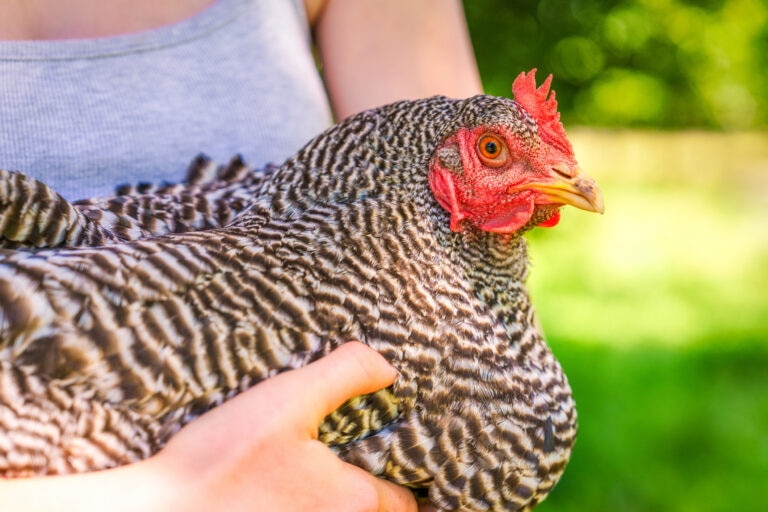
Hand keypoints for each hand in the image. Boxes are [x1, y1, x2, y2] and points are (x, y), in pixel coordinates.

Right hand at [156, 342, 419, 510]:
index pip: (402, 502)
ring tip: (308, 479)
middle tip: (347, 465)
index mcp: (353, 501)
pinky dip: (302, 508)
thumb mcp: (287, 399)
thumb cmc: (222, 461)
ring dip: (332, 502)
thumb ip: (345, 375)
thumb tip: (389, 369)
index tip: (382, 459)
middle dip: (368, 495)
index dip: (398, 479)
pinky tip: (274, 494)